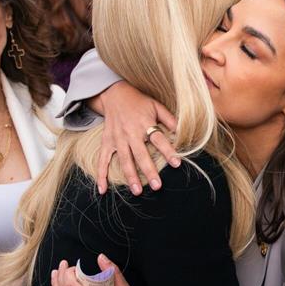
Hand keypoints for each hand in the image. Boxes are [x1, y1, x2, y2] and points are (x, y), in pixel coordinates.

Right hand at [92, 81, 179, 195]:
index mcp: (144, 123)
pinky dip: (101, 175)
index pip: (158, 139)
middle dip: (149, 171)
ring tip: (137, 191)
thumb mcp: (156, 106)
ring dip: (130, 176)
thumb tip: (182, 132)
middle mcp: (130, 133)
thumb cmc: (139, 102)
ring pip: (124, 160)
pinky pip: (102, 160)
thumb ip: (169, 119)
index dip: (168, 151)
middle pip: (140, 154)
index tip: (176, 163)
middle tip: (157, 186)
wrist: (114, 94)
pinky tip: (103, 190)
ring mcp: (117, 139)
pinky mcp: (106, 142)